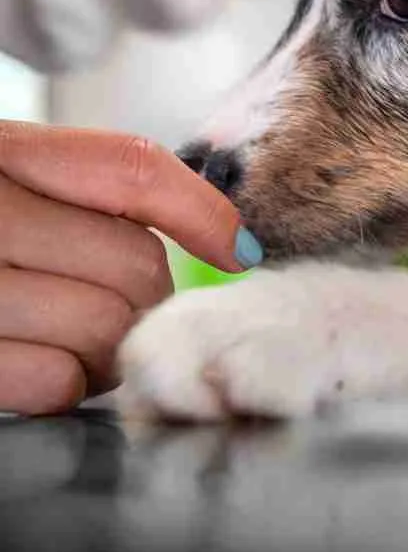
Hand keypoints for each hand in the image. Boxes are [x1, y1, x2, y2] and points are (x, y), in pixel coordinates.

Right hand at [0, 121, 259, 414]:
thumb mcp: (8, 174)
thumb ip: (85, 190)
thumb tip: (222, 239)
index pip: (128, 168)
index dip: (201, 211)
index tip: (240, 249)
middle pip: (132, 262)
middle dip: (142, 298)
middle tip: (112, 304)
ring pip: (101, 328)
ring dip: (105, 347)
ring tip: (66, 334)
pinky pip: (50, 381)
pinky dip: (60, 382)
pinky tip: (29, 360)